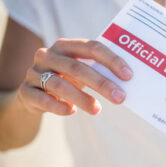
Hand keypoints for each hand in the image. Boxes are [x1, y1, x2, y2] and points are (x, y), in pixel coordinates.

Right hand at [17, 39, 132, 114]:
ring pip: (60, 85)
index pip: (92, 47)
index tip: (129, 76)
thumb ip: (99, 71)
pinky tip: (71, 111)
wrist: (35, 95)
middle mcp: (48, 55)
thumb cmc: (67, 79)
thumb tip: (128, 82)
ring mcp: (34, 73)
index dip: (112, 61)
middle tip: (120, 97)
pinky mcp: (25, 92)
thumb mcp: (81, 70)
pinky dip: (59, 106)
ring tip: (98, 109)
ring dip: (82, 98)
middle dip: (102, 83)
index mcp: (66, 45)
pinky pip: (42, 100)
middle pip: (77, 67)